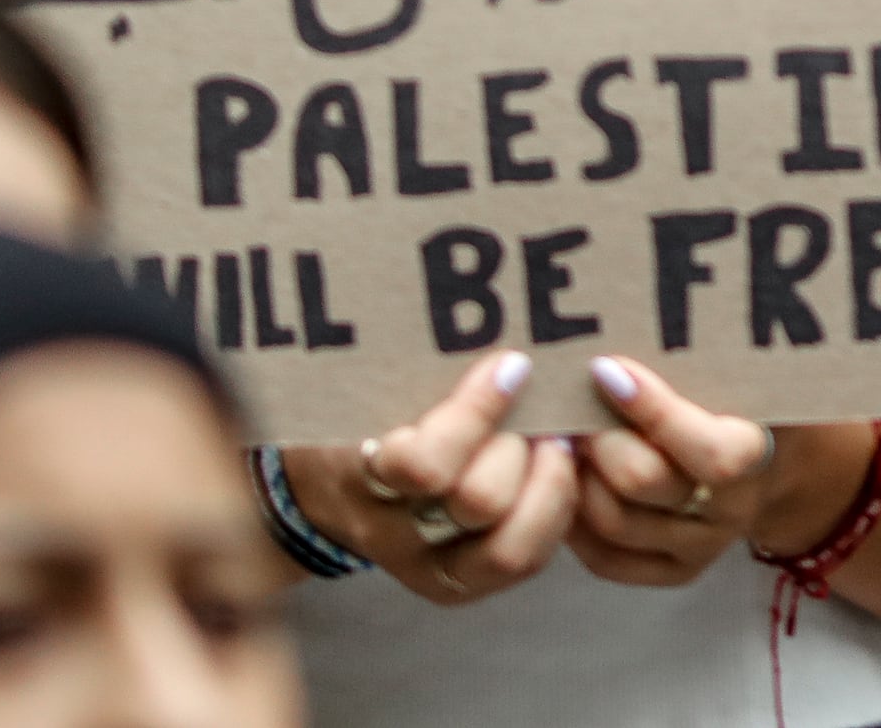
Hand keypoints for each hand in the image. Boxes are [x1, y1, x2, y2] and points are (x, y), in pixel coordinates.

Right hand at [282, 349, 576, 605]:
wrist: (320, 486)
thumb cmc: (354, 411)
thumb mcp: (364, 381)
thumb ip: (417, 360)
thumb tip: (472, 295)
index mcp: (362, 478)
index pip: (423, 464)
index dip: (479, 413)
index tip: (510, 364)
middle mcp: (396, 534)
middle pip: (478, 502)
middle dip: (518, 445)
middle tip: (535, 407)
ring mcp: (430, 569)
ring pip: (511, 549)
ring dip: (548, 483)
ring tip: (559, 435)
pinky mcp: (464, 584)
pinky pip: (526, 560)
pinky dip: (555, 511)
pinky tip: (561, 467)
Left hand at [567, 354, 810, 586]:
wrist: (770, 461)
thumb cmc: (744, 396)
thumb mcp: (743, 369)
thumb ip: (702, 351)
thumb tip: (645, 302)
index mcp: (756, 456)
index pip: (711, 452)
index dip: (654, 410)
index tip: (607, 368)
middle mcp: (730, 510)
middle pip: (644, 482)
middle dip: (598, 437)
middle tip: (572, 401)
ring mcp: (700, 547)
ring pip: (614, 520)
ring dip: (577, 473)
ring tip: (564, 435)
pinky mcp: (670, 570)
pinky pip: (604, 559)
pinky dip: (574, 519)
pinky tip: (568, 477)